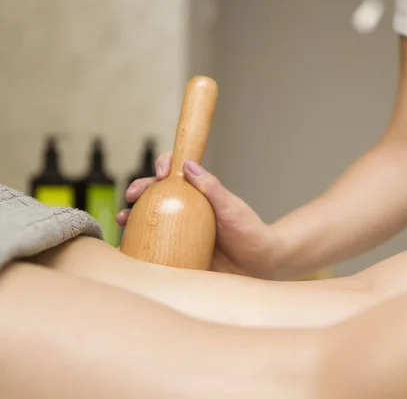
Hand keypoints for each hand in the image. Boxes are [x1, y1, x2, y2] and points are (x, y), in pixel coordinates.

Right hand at [116, 152, 282, 278]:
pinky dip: (139, 247)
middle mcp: (185, 211)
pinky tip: (128, 248)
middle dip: (139, 190)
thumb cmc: (250, 233)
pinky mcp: (178, 255)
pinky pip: (155, 249)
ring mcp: (180, 233)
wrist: (259, 267)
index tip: (162, 173)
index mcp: (198, 195)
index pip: (177, 172)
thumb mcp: (232, 208)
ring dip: (132, 217)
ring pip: (150, 220)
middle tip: (132, 195)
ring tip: (122, 220)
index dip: (164, 166)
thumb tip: (188, 164)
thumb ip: (212, 188)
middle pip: (156, 194)